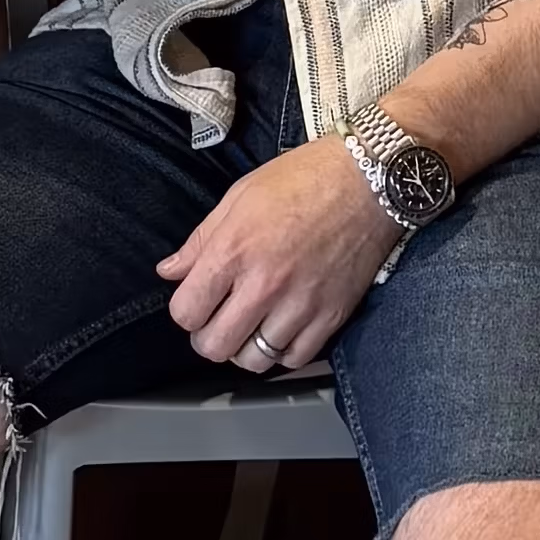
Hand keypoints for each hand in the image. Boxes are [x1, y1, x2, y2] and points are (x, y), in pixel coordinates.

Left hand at [156, 136, 400, 375]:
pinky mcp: (332, 315)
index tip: (196, 302)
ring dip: (245, 348)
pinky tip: (282, 330)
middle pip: (214, 347)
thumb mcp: (239, 196)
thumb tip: (170, 271)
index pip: (186, 312)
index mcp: (234, 250)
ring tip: (251, 327)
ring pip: (254, 361)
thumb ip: (200, 240)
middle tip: (218, 321)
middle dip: (208, 338)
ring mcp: (300, 304)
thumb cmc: (304, 178)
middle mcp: (265, 284)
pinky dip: (284, 352)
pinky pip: (295, 359)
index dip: (185, 311)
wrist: (369, 178)